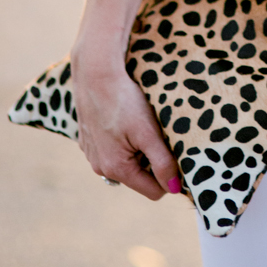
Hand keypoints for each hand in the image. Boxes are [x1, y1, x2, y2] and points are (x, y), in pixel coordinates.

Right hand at [71, 49, 180, 201]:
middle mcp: (101, 168)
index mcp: (117, 169)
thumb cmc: (124, 101)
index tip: (176, 155)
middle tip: (157, 134)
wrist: (95, 74)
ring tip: (140, 125)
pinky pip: (114, 150)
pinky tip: (125, 120)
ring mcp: (93, 155)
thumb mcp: (149, 132)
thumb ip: (163, 162)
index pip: (154, 191)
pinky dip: (124, 140)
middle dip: (153, 161)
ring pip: (128, 162)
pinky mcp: (89, 141)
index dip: (170, 177)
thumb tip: (175, 188)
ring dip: (138, 150)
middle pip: (140, 177)